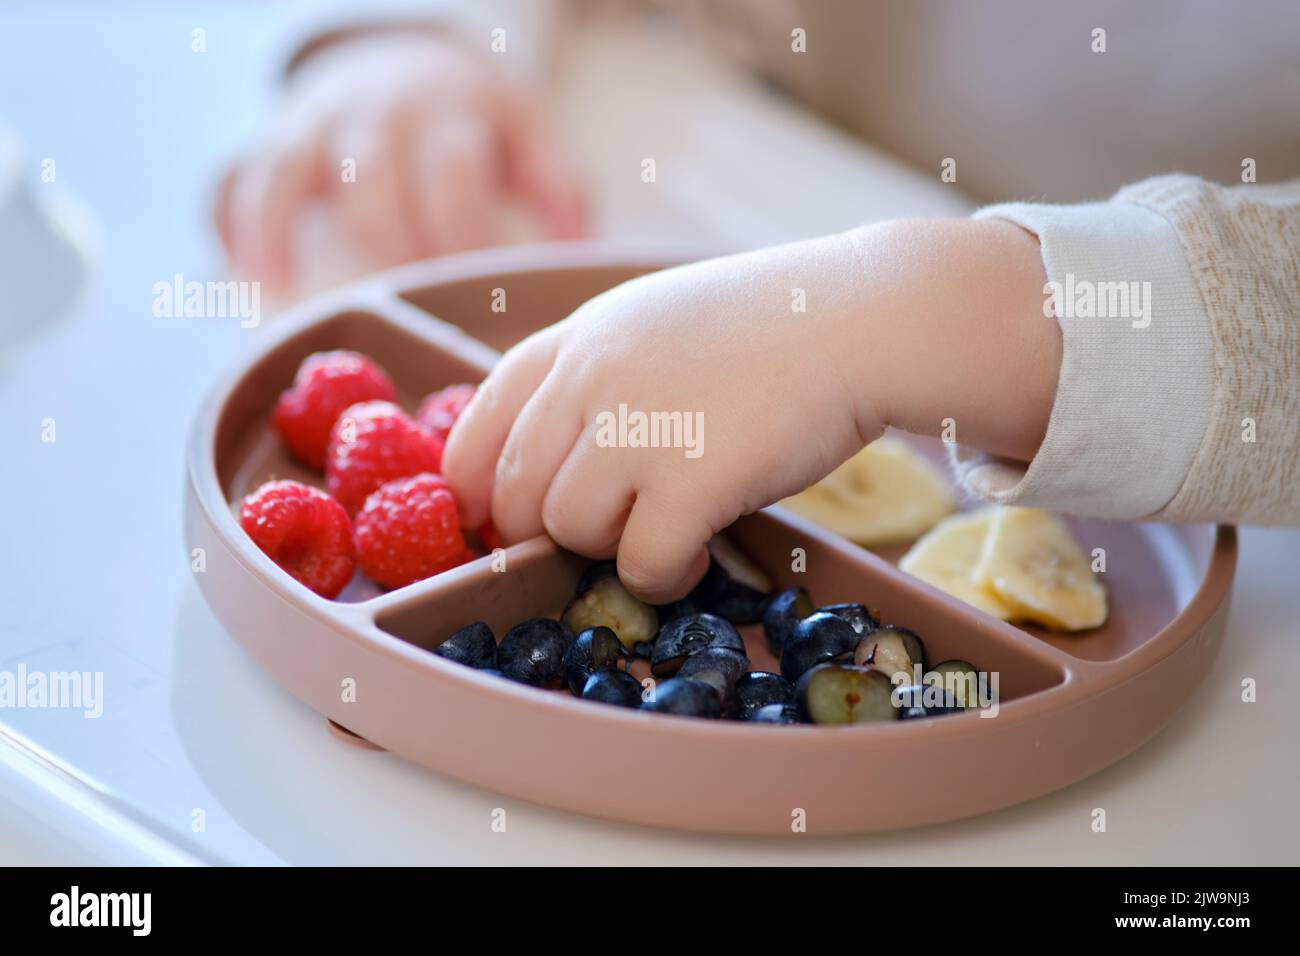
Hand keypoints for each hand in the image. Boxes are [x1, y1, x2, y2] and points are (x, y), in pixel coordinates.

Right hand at [216, 30, 586, 291]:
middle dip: (390, 238)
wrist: (401, 50)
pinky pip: (235, 176)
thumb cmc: (469, 118)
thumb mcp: (524, 128)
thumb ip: (557, 182)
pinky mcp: (271, 141)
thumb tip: (578, 248)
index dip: (466, 229)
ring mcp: (314, 125)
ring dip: (279, 230)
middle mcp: (372, 114)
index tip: (479, 281)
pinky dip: (233, 225)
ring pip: (286, 170)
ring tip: (282, 295)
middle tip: (410, 291)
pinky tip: (246, 278)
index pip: (455, 172)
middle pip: (371, 178)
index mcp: (444, 113)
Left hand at [443, 220, 1057, 602]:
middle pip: (513, 493)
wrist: (857, 320)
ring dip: (612, 550)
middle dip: (549, 532)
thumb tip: (548, 459)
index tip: (502, 521)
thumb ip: (593, 377)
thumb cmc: (766, 327)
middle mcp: (589, 379)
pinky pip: (639, 563)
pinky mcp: (689, 479)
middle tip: (606, 532)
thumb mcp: (653, 324)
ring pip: (569, 531)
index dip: (478, 488)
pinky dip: (664, 577)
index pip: (476, 426)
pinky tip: (698, 555)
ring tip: (664, 534)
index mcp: (575, 339)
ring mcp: (636, 427)